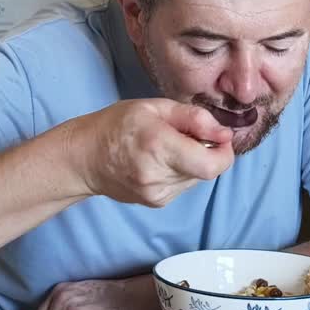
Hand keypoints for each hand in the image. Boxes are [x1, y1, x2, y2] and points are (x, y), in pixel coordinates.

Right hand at [67, 99, 234, 206]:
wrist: (85, 158)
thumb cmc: (117, 126)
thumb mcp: (155, 107)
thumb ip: (194, 118)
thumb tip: (224, 134)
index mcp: (159, 145)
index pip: (212, 165)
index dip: (224, 153)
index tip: (218, 138)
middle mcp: (158, 174)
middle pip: (206, 170)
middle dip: (204, 152)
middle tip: (183, 136)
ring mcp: (156, 193)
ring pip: (196, 178)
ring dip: (191, 162)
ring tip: (166, 148)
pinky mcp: (156, 202)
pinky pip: (183, 185)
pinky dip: (179, 172)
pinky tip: (159, 162)